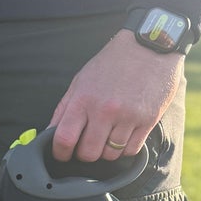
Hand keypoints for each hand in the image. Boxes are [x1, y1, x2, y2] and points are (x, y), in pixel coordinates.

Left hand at [49, 30, 183, 164]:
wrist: (149, 46)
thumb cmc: (112, 63)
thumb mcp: (81, 80)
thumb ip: (64, 109)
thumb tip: (50, 133)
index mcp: (84, 100)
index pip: (64, 139)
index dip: (60, 153)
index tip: (62, 154)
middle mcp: (105, 110)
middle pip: (88, 153)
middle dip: (84, 154)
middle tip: (87, 145)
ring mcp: (128, 116)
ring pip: (110, 155)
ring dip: (106, 151)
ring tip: (107, 136)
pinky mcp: (148, 120)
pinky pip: (131, 150)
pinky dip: (125, 148)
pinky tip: (123, 135)